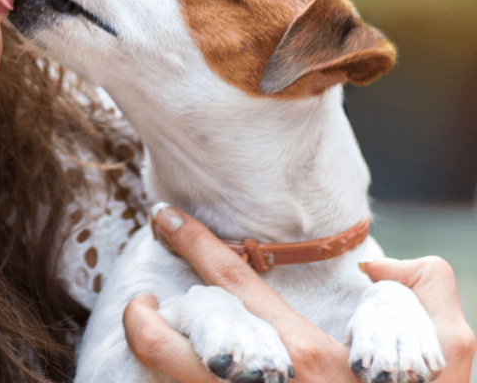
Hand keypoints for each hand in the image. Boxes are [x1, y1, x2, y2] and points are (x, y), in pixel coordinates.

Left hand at [123, 205, 475, 381]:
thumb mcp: (450, 355)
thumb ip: (425, 291)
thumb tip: (376, 266)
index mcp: (308, 356)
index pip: (230, 282)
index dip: (190, 242)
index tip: (163, 216)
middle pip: (168, 350)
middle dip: (140, 318)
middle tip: (139, 300)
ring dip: (151, 357)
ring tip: (155, 335)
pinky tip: (180, 371)